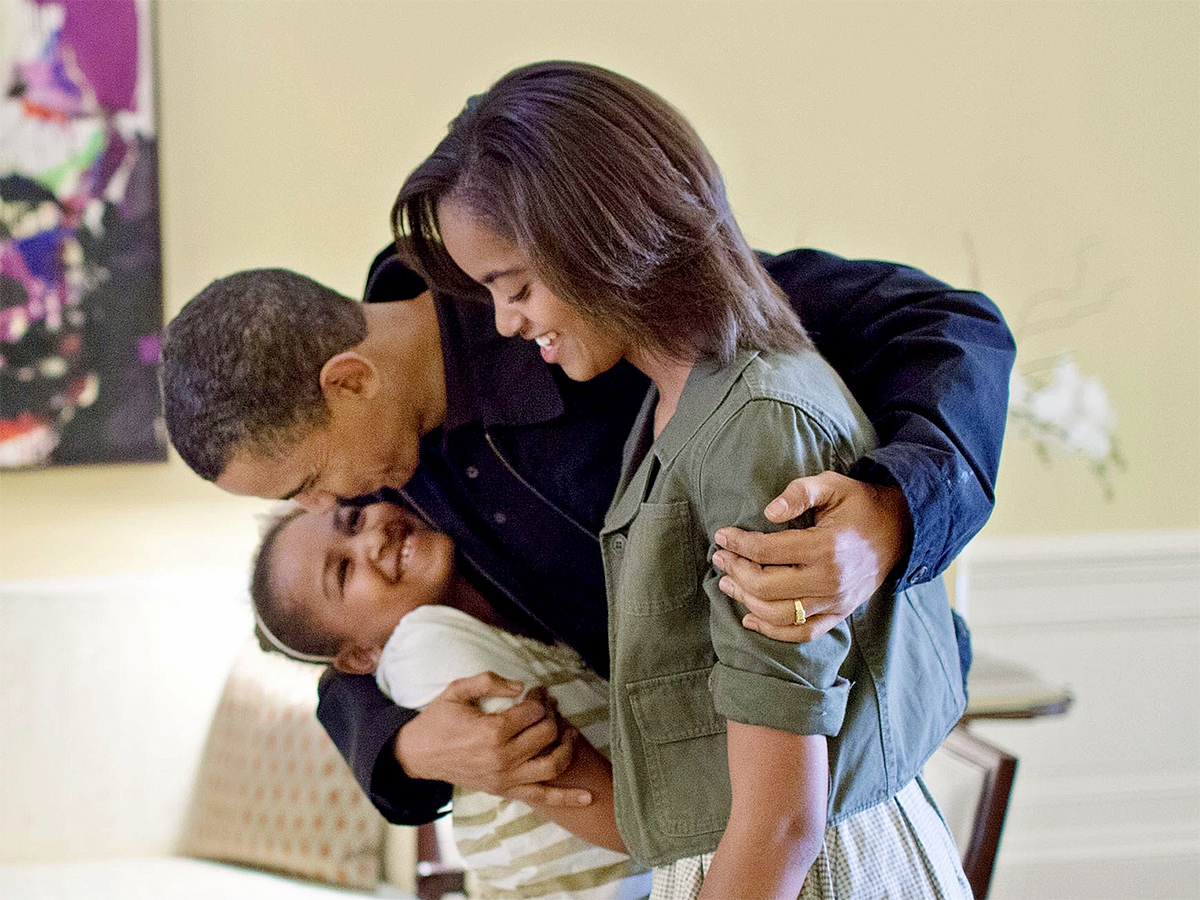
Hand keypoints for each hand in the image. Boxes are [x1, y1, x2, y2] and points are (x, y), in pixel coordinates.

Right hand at [393, 672, 589, 806]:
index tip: (537, 691)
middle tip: (550, 705)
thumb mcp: (457, 690)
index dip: (540, 697)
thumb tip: (521, 686)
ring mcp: (506, 778)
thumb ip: (488, 680)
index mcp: (491, 732)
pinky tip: (588, 796)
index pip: (533, 712)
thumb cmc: (439, 719)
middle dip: (553, 715)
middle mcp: (502, 758)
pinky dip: (567, 797)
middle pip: (546, 733)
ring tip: (570, 732)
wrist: (420, 754)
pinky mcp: (506, 791)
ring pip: (552, 765)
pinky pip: (542, 797)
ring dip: (567, 747)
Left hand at [712, 471, 911, 640]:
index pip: (768, 552)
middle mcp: (830, 580)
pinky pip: (801, 633)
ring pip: (779, 614)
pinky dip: (772, 631)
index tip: (721, 536)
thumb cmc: (859, 505)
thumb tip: (769, 512)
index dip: (738, 544)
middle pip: (767, 587)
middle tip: (720, 558)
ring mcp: (835, 602)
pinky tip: (749, 618)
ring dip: (746, 601)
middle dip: (736, 571)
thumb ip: (800, 492)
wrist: (899, 531)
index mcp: (826, 547)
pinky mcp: (838, 614)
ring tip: (727, 582)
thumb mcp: (832, 484)